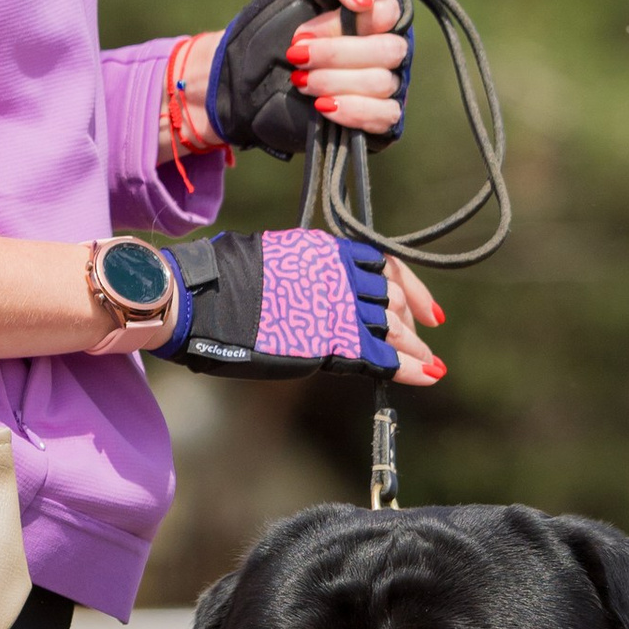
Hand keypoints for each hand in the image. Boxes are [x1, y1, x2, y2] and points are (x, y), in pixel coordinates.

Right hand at [162, 232, 448, 386]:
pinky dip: (406, 368)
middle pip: (392, 298)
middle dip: (412, 323)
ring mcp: (336, 307)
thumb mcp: (273, 264)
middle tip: (425, 344)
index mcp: (325, 251)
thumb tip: (314, 295)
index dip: (410, 288)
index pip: (382, 266)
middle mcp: (339, 275)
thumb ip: (304, 276)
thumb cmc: (218, 285)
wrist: (199, 300)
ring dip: (415, 348)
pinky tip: (424, 377)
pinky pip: (380, 356)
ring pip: (393, 327)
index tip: (424, 308)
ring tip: (430, 365)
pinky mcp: (329, 341)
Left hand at [206, 0, 412, 160]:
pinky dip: (354, 111)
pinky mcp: (377, 117)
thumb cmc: (277, 22)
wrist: (246, 74)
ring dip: (336, 81)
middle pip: (389, 50)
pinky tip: (324, 106)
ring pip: (383, 83)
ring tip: (300, 82)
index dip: (345, 24)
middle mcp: (386, 46)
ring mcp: (385, 83)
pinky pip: (386, 115)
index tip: (303, 33)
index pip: (389, 10)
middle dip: (337, 55)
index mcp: (375, 11)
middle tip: (295, 57)